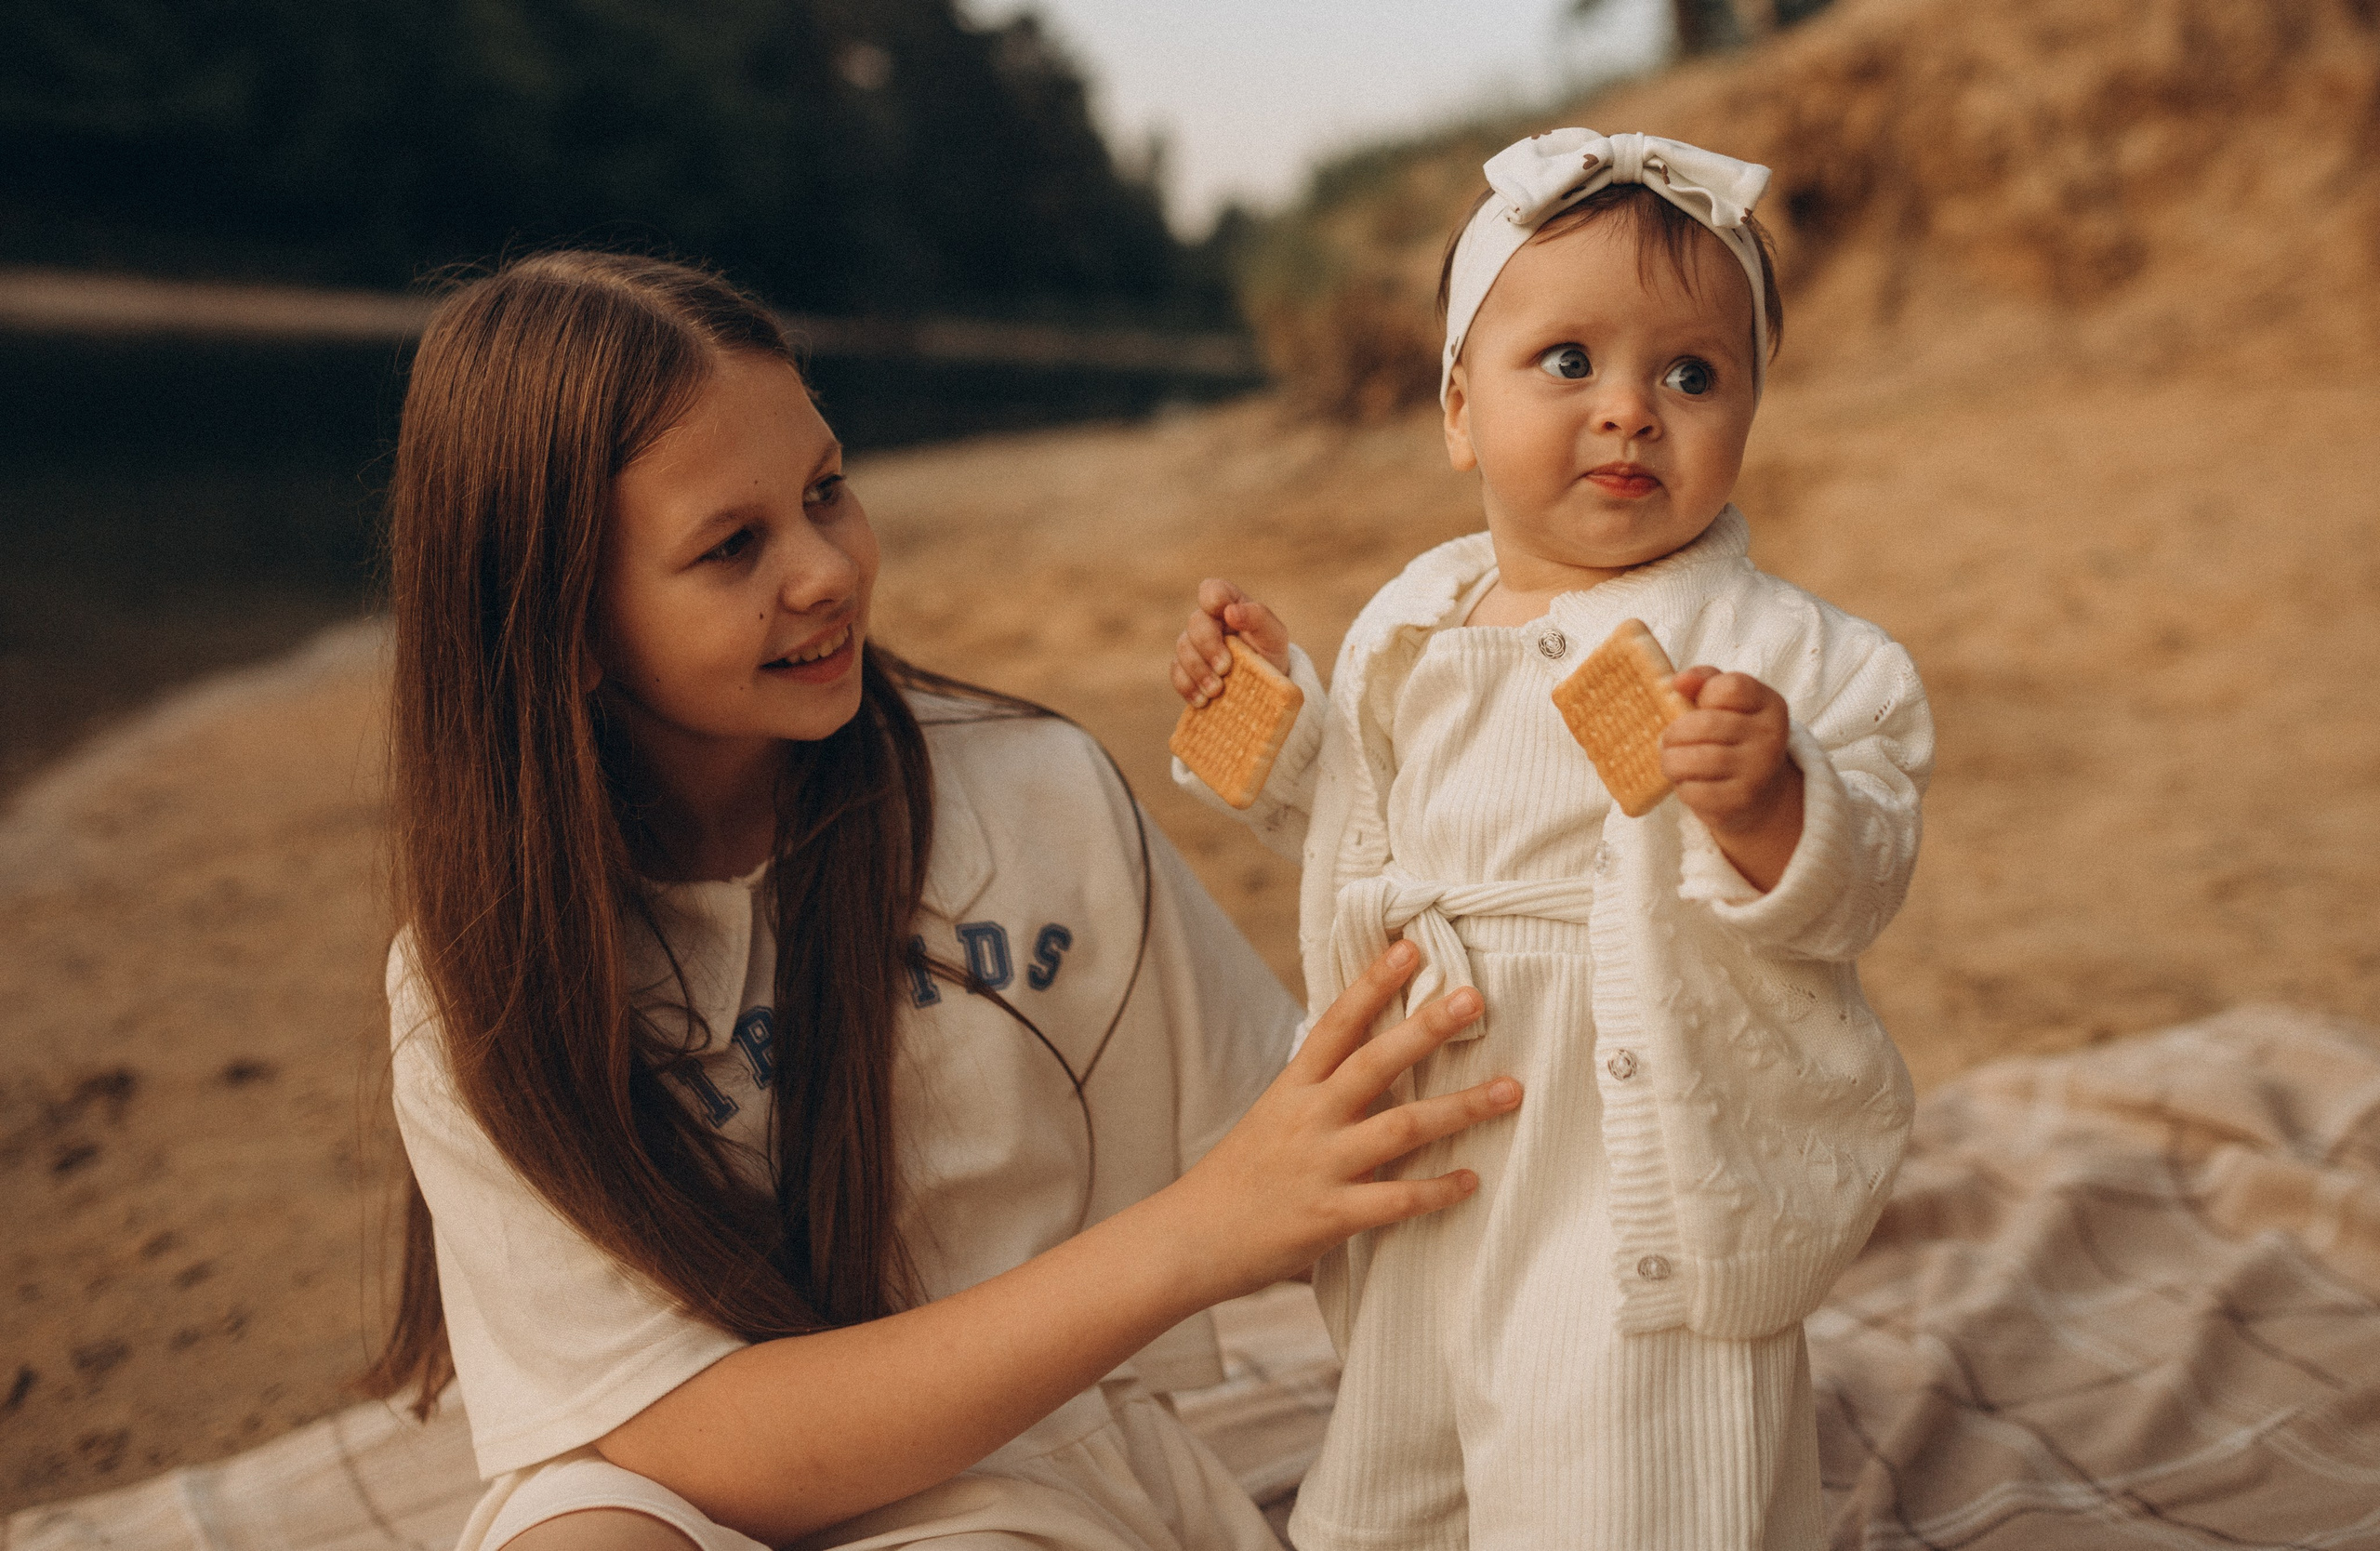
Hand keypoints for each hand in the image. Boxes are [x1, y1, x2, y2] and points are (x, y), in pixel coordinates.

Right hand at [1162, 941, 1518, 1301]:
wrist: (1188, 1240)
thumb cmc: (1237, 1179)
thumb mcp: (1272, 1119)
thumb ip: (1320, 1094)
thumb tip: (1370, 1064)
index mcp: (1292, 1088)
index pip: (1336, 1022)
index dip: (1373, 984)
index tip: (1411, 948)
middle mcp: (1308, 1118)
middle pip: (1375, 1062)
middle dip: (1427, 1028)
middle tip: (1474, 999)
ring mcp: (1320, 1165)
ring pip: (1400, 1128)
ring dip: (1460, 1108)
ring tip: (1509, 1090)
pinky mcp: (1330, 1215)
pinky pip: (1395, 1200)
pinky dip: (1437, 1190)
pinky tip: (1471, 1180)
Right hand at [1172, 578, 1290, 707]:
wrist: (1267, 689)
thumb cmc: (1270, 654)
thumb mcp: (1274, 636)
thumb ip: (1258, 617)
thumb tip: (1230, 612)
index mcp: (1229, 604)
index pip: (1212, 589)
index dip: (1213, 600)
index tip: (1227, 618)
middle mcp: (1208, 621)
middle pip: (1195, 622)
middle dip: (1208, 646)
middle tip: (1225, 669)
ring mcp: (1194, 644)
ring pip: (1182, 648)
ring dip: (1198, 671)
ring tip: (1216, 691)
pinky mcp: (1186, 669)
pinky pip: (1176, 673)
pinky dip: (1188, 687)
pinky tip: (1203, 700)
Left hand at [1661, 666, 1804, 892]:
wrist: (1760, 792)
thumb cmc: (1733, 738)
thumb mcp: (1728, 703)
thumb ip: (1706, 681)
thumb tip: (1680, 681)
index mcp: (1770, 706)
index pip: (1730, 687)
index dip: (1704, 693)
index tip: (1699, 704)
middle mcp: (1771, 737)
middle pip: (1706, 724)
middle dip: (1674, 733)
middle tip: (1668, 740)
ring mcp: (1758, 771)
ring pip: (1698, 760)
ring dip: (1671, 761)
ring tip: (1670, 760)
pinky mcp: (1741, 800)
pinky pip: (1696, 791)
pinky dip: (1681, 786)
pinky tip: (1686, 781)